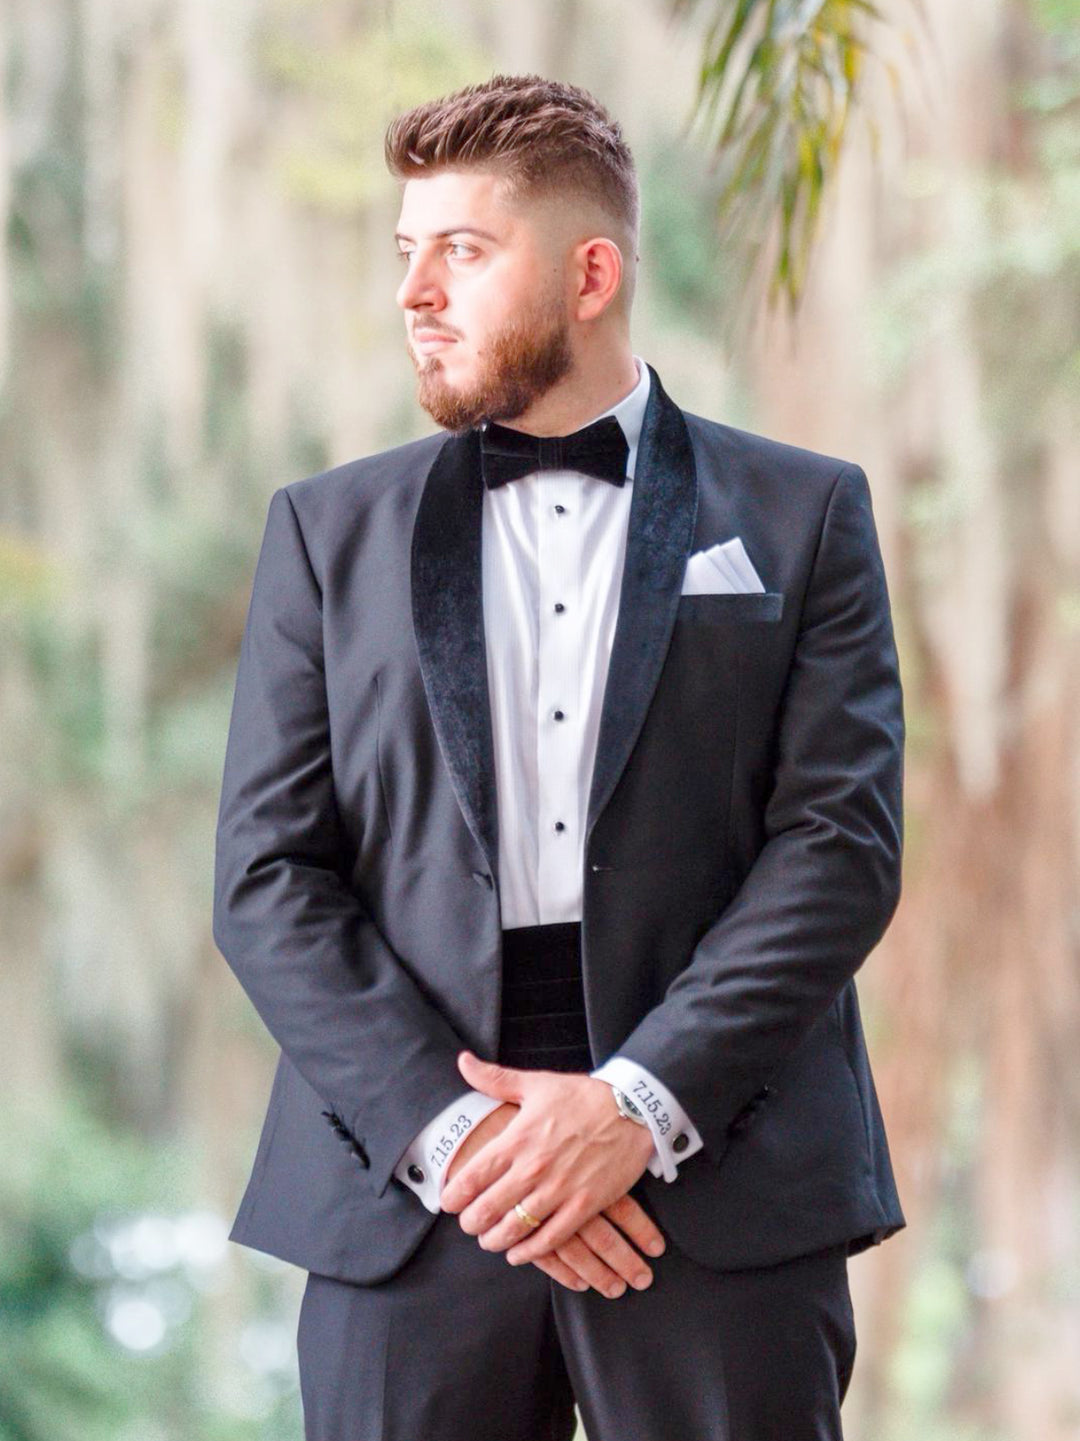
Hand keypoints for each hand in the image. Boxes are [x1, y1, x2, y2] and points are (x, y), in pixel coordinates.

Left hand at [439, 1052, 657, 1266]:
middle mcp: (533, 1167)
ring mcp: (559, 1189)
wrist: (632, 1108)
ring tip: (489, 1240)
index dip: (453, 1196)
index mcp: (518, 1138)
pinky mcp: (583, 1205)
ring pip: (514, 1229)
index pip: (472, 1176)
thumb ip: (495, 1079)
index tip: (448, 1202)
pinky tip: (518, 1253)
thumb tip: (463, 1061)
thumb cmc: (582, 1096)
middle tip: (468, 1224)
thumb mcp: (536, 1084)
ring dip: (495, 1240)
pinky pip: (549, 1239)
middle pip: (486, 1209)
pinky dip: (529, 1251)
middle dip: (470, 1223)